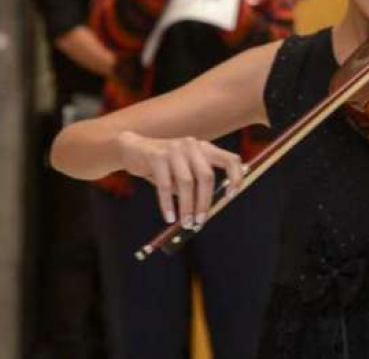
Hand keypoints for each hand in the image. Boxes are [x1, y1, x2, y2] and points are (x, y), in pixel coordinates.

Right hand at [115, 131, 244, 228]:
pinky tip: (169, 217)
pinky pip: (165, 185)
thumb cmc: (163, 165)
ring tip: (186, 223)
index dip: (236, 177)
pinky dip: (167, 204)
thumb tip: (205, 212)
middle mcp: (192, 145)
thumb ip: (196, 185)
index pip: (230, 159)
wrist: (133, 149)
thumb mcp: (183, 171)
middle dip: (204, 202)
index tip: (231, 196)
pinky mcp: (157, 156)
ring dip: (187, 206)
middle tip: (200, 221)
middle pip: (206, 176)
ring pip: (186, 182)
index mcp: (204, 148)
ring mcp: (175, 149)